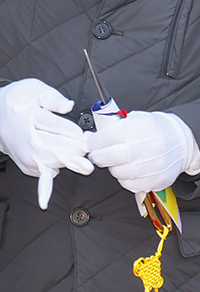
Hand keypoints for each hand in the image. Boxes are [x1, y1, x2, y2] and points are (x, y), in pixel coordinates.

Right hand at [0, 78, 91, 207]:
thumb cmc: (18, 100)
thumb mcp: (35, 90)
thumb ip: (54, 98)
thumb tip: (68, 105)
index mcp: (30, 118)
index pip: (57, 128)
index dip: (74, 134)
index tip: (85, 137)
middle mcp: (27, 139)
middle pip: (56, 148)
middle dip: (76, 152)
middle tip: (89, 154)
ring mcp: (25, 153)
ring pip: (51, 162)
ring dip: (69, 163)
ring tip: (85, 165)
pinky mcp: (26, 164)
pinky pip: (40, 175)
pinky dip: (44, 188)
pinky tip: (45, 201)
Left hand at [85, 109, 199, 194]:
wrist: (183, 141)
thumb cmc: (155, 130)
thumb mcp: (136, 119)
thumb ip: (113, 128)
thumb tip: (89, 139)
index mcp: (139, 128)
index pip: (104, 138)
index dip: (92, 143)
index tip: (89, 144)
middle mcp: (147, 147)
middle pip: (108, 157)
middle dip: (98, 157)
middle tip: (99, 155)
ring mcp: (153, 165)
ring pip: (118, 173)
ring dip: (114, 168)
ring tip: (121, 161)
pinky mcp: (158, 179)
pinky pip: (131, 184)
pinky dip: (127, 179)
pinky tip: (132, 170)